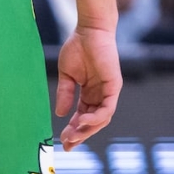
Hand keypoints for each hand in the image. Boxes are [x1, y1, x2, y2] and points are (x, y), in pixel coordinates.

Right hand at [56, 25, 121, 148]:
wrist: (89, 30)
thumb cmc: (78, 47)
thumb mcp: (67, 74)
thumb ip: (65, 93)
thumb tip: (60, 114)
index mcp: (89, 93)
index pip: (82, 117)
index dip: (73, 129)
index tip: (62, 141)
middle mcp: (100, 96)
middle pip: (92, 122)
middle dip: (80, 135)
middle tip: (67, 144)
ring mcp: (108, 92)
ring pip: (101, 119)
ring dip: (87, 129)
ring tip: (73, 135)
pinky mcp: (114, 87)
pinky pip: (107, 108)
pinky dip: (96, 117)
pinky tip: (82, 121)